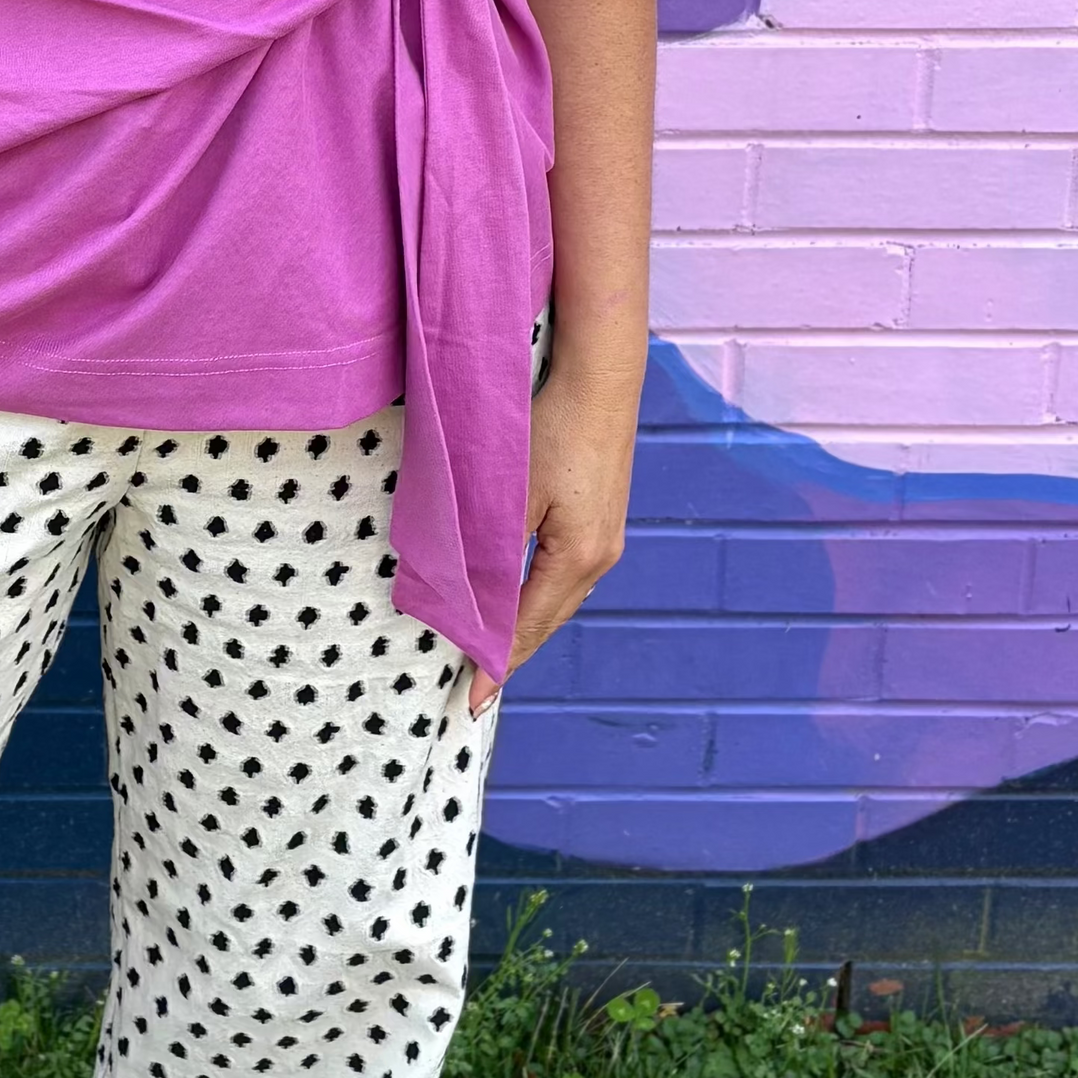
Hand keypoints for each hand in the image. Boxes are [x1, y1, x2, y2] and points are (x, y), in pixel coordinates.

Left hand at [468, 368, 636, 713]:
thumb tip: (470, 603)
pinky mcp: (602, 521)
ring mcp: (607, 540)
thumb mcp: (510, 493)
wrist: (600, 377)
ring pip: (557, 602)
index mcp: (577, 558)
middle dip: (510, 656)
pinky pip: (564, 578)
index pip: (525, 627)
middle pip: (546, 623)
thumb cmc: (551, 427)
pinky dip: (538, 600)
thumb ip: (490, 552)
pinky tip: (520, 604)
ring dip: (524, 629)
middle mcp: (600, 557)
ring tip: (492, 656)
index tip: (471, 701)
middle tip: (476, 691)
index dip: (495, 664)